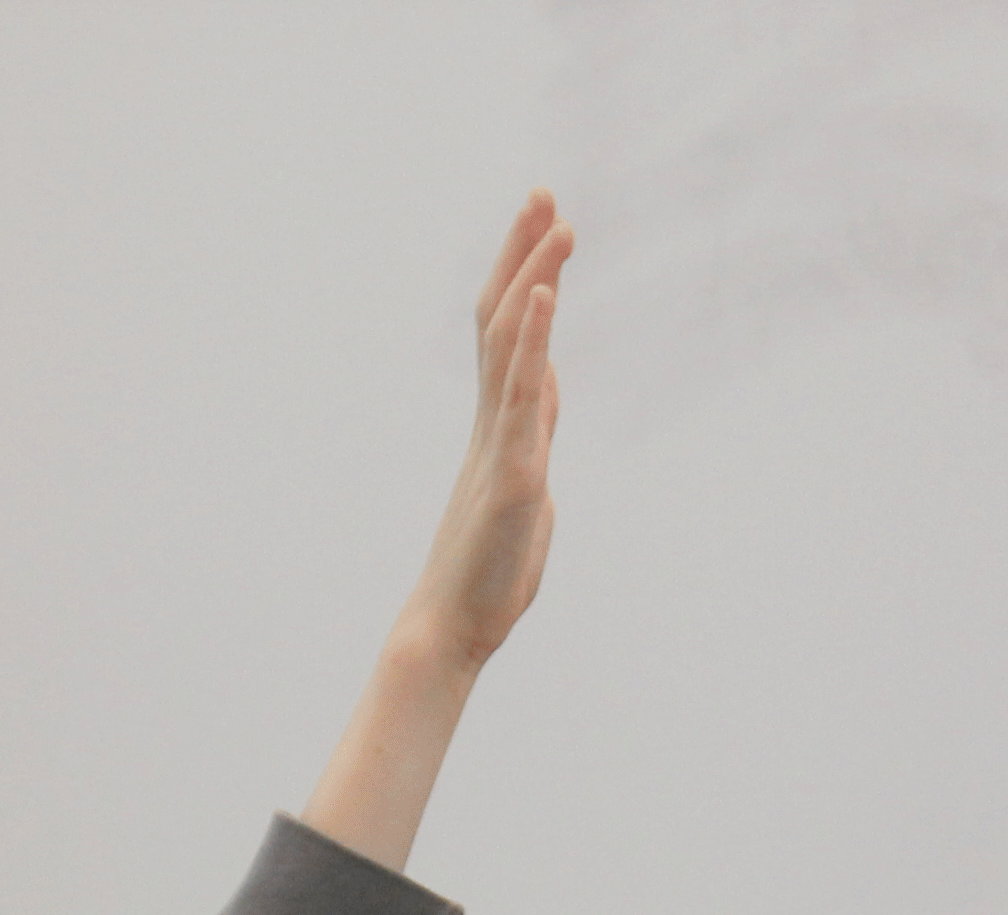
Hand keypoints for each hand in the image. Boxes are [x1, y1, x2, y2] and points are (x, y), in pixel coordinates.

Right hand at [404, 192, 571, 671]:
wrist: (451, 629)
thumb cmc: (488, 573)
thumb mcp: (528, 483)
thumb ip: (535, 428)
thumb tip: (547, 384)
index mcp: (500, 426)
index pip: (512, 334)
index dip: (529, 276)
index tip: (547, 224)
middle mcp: (494, 422)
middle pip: (505, 319)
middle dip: (525, 253)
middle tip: (544, 192)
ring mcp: (501, 444)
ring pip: (512, 344)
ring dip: (536, 278)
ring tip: (556, 220)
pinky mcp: (514, 474)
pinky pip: (520, 395)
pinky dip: (532, 340)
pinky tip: (545, 293)